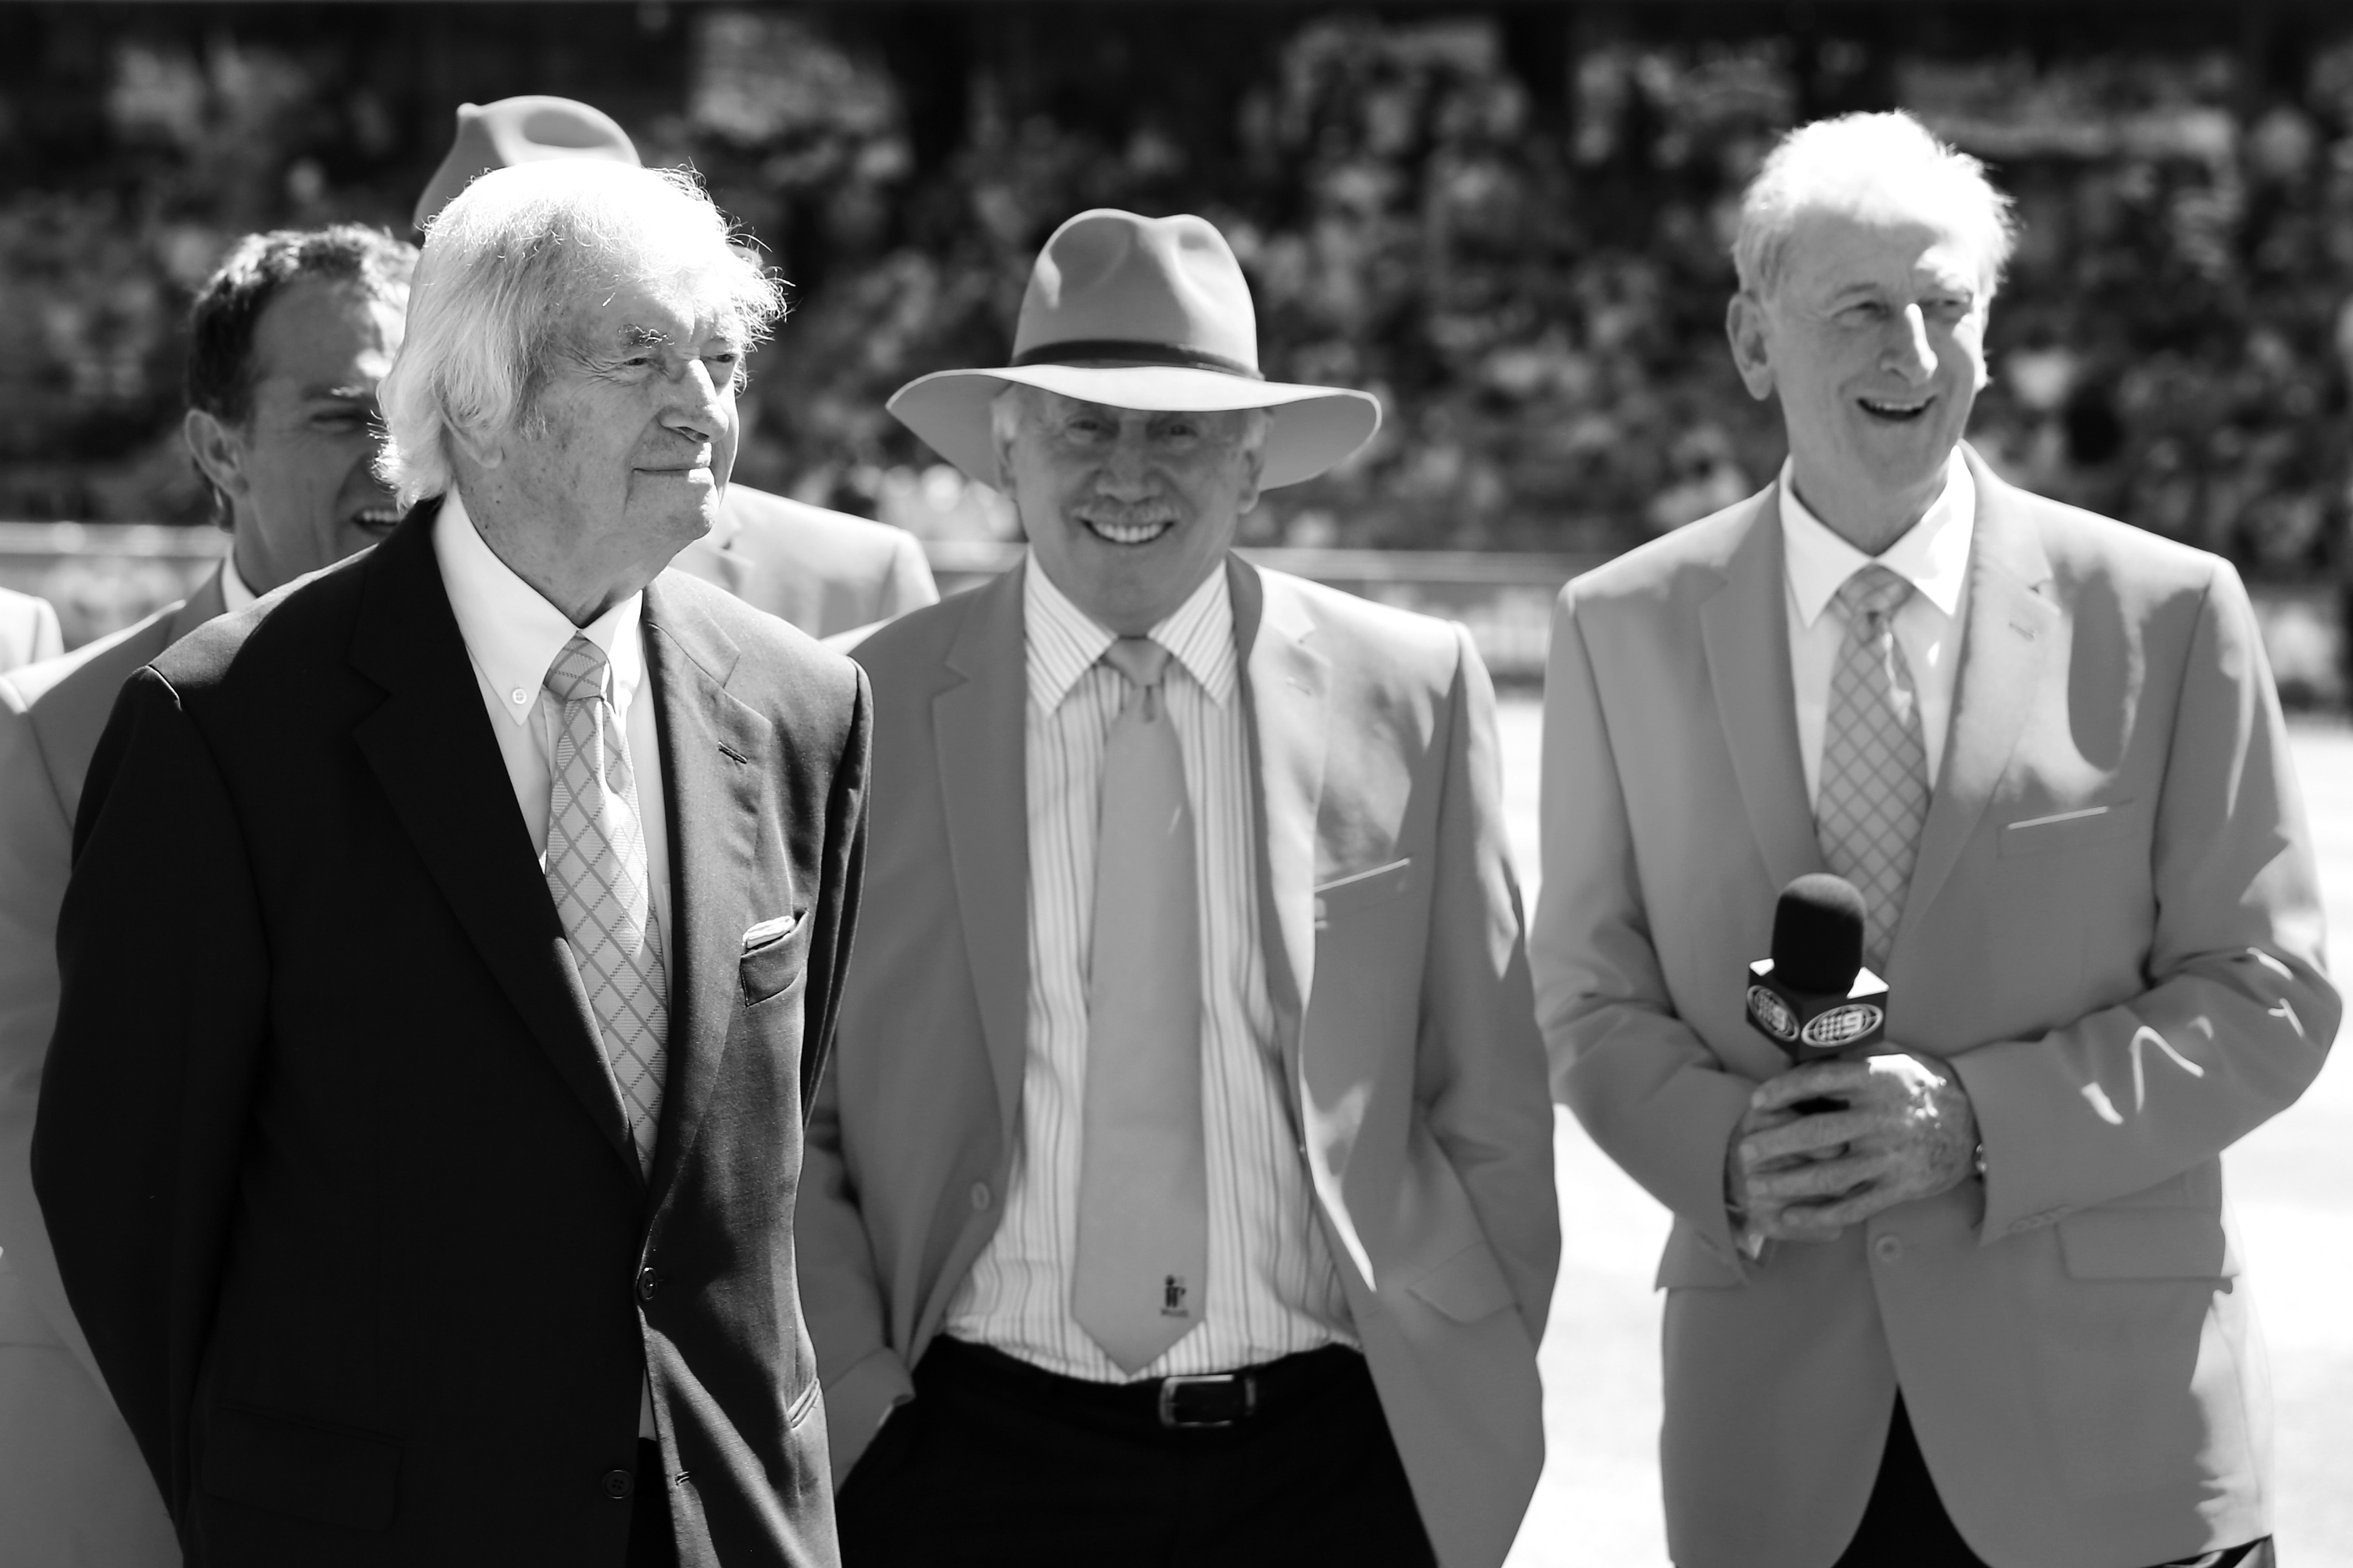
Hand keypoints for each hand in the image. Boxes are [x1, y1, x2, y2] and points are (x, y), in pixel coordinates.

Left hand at [1731, 1052, 1977, 1243]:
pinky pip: (1855, 1204)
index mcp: (1877, 1079)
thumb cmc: (1924, 1083)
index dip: (1783, 1091)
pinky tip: (1791, 1216)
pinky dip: (1820, 1214)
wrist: (1979, 1120)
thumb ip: (1851, 1053)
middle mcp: (1882, 1117)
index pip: (1819, 1080)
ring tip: (1757, 1186)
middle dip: (1774, 1144)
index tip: (1756, 1102)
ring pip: (1830, 1175)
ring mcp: (1892, 1155)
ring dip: (1788, 1182)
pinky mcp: (1902, 1187)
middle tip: (1745, 1151)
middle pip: (1816, 1133)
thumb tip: (1798, 1048)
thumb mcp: (1894, 1056)